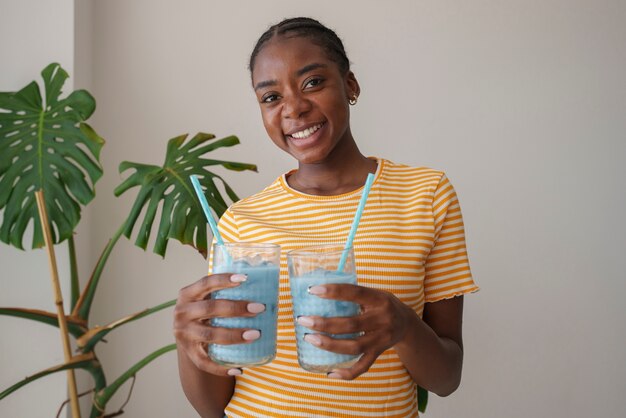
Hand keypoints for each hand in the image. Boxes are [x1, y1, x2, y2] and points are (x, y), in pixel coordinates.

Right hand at [173, 273, 265, 375]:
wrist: (187, 335)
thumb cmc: (205, 310)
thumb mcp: (207, 297)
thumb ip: (224, 291)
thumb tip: (263, 286)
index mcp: (187, 294)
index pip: (205, 283)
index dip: (224, 279)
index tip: (245, 278)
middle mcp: (182, 313)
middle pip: (210, 308)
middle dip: (236, 308)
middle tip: (259, 308)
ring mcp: (183, 334)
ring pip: (209, 335)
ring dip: (233, 335)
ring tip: (255, 334)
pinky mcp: (189, 353)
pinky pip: (205, 362)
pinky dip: (221, 367)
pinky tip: (240, 368)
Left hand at [297, 283, 412, 379]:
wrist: (407, 323)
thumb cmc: (382, 304)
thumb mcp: (374, 293)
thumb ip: (353, 293)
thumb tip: (318, 290)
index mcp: (379, 299)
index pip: (355, 293)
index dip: (334, 291)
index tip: (313, 291)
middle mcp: (383, 319)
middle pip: (351, 324)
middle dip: (324, 323)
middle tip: (303, 320)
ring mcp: (382, 339)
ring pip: (354, 347)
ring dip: (329, 345)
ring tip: (310, 339)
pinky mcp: (379, 353)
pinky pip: (362, 366)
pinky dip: (346, 373)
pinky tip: (330, 372)